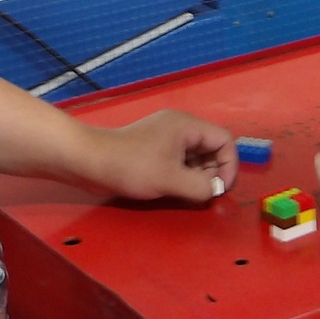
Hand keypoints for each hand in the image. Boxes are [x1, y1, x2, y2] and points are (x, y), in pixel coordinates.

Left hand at [88, 110, 237, 202]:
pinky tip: (176, 188)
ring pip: (196, 156)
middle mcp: (180, 127)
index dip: (229, 165)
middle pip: (212, 148)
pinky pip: (180, 161)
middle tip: (204, 192)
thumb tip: (215, 190)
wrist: (90, 162)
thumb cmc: (132, 167)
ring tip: (189, 192)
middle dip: (213, 171)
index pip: (224, 141)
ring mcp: (166, 138)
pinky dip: (184, 175)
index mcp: (188, 126)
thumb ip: (201, 187)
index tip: (221, 188)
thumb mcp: (171, 180)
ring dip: (199, 175)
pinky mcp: (155, 149)